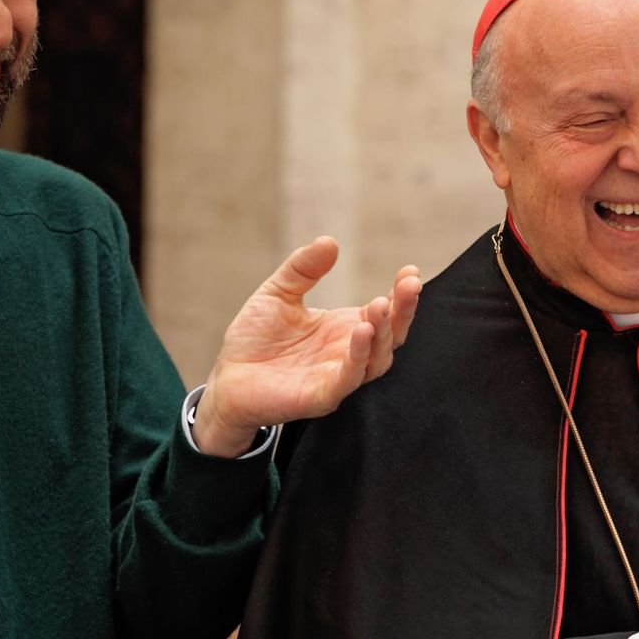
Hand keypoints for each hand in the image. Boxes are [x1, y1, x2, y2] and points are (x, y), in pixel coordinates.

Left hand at [192, 238, 420, 456]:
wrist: (227, 377)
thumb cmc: (256, 339)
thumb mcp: (279, 293)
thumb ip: (303, 269)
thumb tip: (330, 242)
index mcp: (344, 329)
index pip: (385, 313)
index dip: (402, 295)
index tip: (411, 272)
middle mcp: (348, 354)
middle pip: (390, 336)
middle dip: (403, 311)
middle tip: (409, 285)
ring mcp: (337, 377)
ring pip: (376, 360)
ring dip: (383, 333)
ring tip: (381, 305)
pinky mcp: (320, 397)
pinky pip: (347, 380)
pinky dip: (358, 358)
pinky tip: (361, 332)